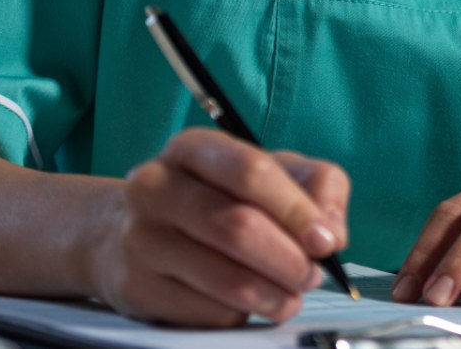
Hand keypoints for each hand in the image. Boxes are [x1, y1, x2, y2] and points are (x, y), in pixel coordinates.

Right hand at [85, 127, 351, 326]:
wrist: (129, 231)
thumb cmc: (217, 196)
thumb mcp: (271, 172)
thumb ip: (316, 187)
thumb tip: (331, 233)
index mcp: (193, 148)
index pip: (251, 173)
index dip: (297, 211)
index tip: (326, 242)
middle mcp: (155, 187)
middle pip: (238, 228)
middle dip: (290, 259)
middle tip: (313, 274)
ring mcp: (140, 239)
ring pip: (225, 278)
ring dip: (274, 294)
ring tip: (292, 293)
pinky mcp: (136, 287)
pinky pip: (207, 311)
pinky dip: (242, 313)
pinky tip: (250, 302)